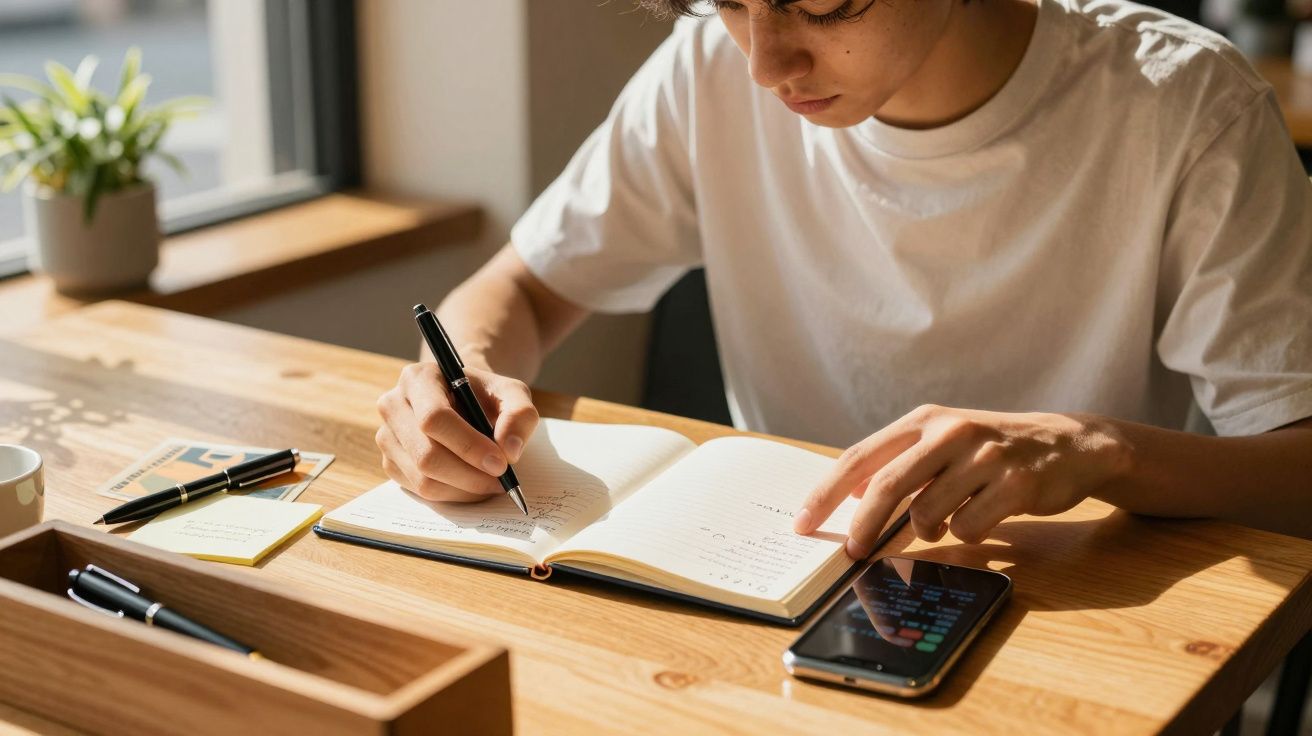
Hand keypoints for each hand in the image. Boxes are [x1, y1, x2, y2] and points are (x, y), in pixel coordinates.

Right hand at [375, 362, 538, 501]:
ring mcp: (387, 436)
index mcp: (419, 378)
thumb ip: (519, 415)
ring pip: (423, 479)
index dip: (468, 446)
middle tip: (501, 480)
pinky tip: (472, 482)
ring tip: (491, 481)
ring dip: (464, 488)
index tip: (500, 463)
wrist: (464, 402)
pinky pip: (420, 491)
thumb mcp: (512, 394)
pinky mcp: (390, 463)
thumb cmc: (486, 396)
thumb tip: (509, 450)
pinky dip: (453, 494)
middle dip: (469, 475)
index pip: (434, 418)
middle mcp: (394, 405)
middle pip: (426, 455)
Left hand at [793, 404, 1131, 557]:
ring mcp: (984, 456)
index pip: (859, 457)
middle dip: (864, 527)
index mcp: (924, 420)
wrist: (1068, 444)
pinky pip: (969, 527)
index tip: (803, 523)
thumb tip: (848, 495)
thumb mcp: (942, 441)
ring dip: (929, 530)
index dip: (825, 493)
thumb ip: (898, 462)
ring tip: (948, 519)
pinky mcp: (1015, 483)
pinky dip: (967, 533)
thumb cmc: (992, 449)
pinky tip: (984, 517)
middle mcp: (950, 432)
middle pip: (886, 487)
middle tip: (853, 553)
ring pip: (928, 514)